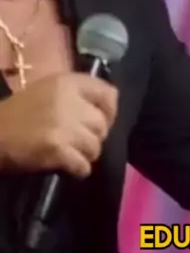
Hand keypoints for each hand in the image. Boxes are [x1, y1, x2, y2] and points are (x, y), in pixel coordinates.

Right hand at [0, 73, 117, 178]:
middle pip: (102, 125)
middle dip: (94, 137)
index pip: (108, 94)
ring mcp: (64, 125)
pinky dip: (78, 170)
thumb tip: (104, 109)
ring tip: (71, 154)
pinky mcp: (57, 149)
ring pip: (95, 147)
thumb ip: (75, 94)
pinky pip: (83, 165)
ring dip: (86, 155)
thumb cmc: (17, 113)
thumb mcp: (47, 90)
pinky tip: (67, 167)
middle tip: (79, 142)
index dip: (109, 112)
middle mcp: (69, 101)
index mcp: (67, 82)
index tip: (99, 122)